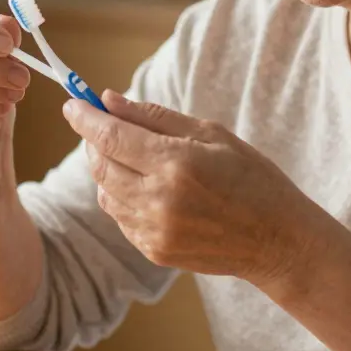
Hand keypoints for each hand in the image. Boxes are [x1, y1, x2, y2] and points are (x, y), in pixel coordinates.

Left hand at [62, 90, 318, 285]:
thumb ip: (153, 116)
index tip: (73, 102)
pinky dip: (121, 197)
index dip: (85, 118)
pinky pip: (119, 218)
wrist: (277, 241)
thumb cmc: (251, 178)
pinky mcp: (154, 251)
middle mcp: (159, 199)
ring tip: (132, 157)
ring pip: (105, 193)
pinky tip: (147, 188)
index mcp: (177, 163)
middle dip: (94, 141)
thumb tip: (107, 100)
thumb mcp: (210, 134)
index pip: (110, 136)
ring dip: (107, 170)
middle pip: (100, 165)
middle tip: (101, 126)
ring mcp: (154, 230)